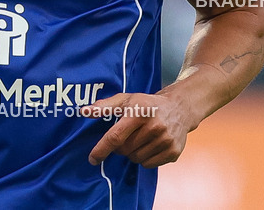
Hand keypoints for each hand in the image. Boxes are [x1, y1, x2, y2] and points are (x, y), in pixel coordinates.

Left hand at [82, 87, 200, 167]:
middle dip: (120, 147)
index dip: (102, 149)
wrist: (180, 108)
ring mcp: (165, 140)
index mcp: (139, 112)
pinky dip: (144, 159)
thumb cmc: (147, 104)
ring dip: (133, 153)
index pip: (116, 136)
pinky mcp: (173, 152)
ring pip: (136, 159)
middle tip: (127, 137)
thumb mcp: (126, 100)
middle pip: (125, 150)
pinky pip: (148, 164)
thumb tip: (83, 111)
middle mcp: (154, 126)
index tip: (92, 159)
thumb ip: (104, 106)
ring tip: (140, 139)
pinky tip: (150, 145)